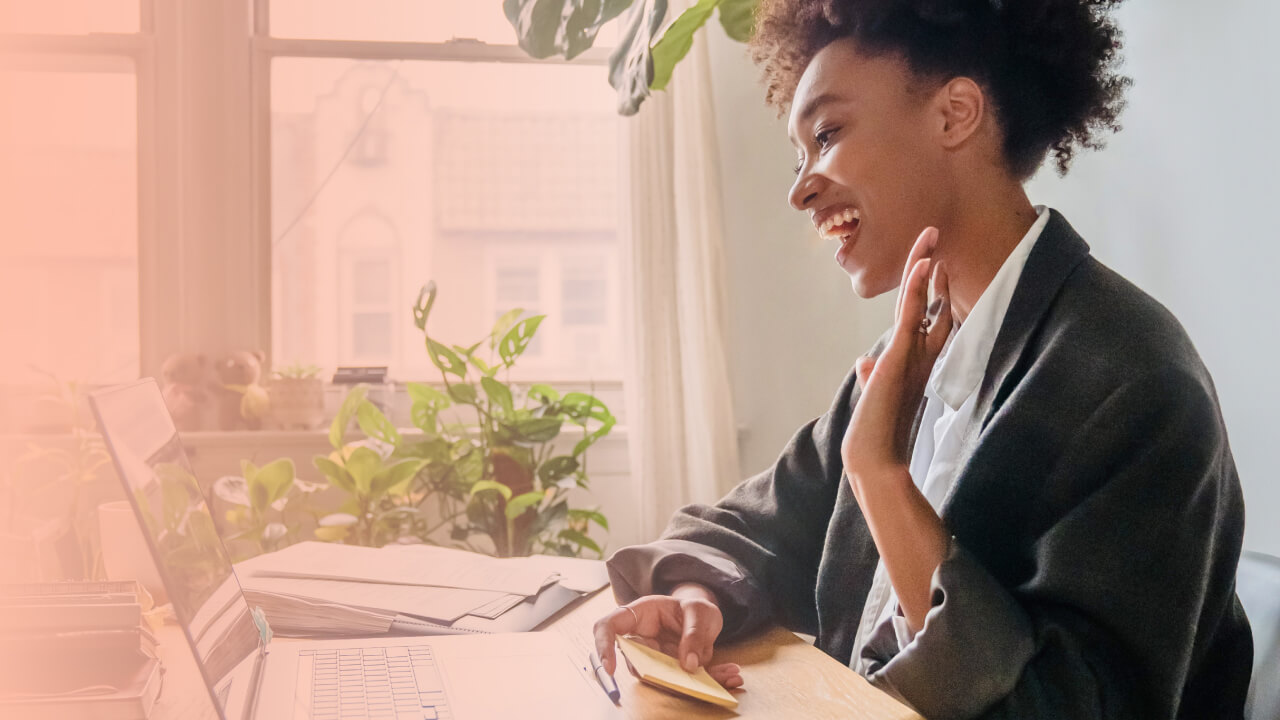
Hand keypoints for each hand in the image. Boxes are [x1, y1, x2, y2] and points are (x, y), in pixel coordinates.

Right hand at [592, 584, 743, 689]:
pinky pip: (686, 682)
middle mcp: (643, 640)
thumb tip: (688, 664)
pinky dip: (711, 682)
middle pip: (636, 662)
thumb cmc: (693, 607)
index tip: (609, 667)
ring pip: (664, 678)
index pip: (609, 627)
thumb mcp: (699, 610)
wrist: (703, 615)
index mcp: (639, 615)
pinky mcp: (672, 672)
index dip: (603, 646)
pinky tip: (732, 675)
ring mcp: (656, 658)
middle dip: (661, 674)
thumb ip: (694, 633)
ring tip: (730, 674)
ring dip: (695, 682)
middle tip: (692, 674)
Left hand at [842, 227, 952, 481]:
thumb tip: (864, 361)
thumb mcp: (873, 396)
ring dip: (925, 266)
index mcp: (914, 363)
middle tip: (936, 239)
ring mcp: (913, 354)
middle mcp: (920, 355)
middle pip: (931, 303)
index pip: (928, 320)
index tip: (933, 266)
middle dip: (933, 271)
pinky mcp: (902, 356)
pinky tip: (924, 264)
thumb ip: (874, 376)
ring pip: (922, 301)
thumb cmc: (875, 434)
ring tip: (930, 235)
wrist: (875, 459)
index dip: (931, 292)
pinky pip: (912, 315)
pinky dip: (916, 288)